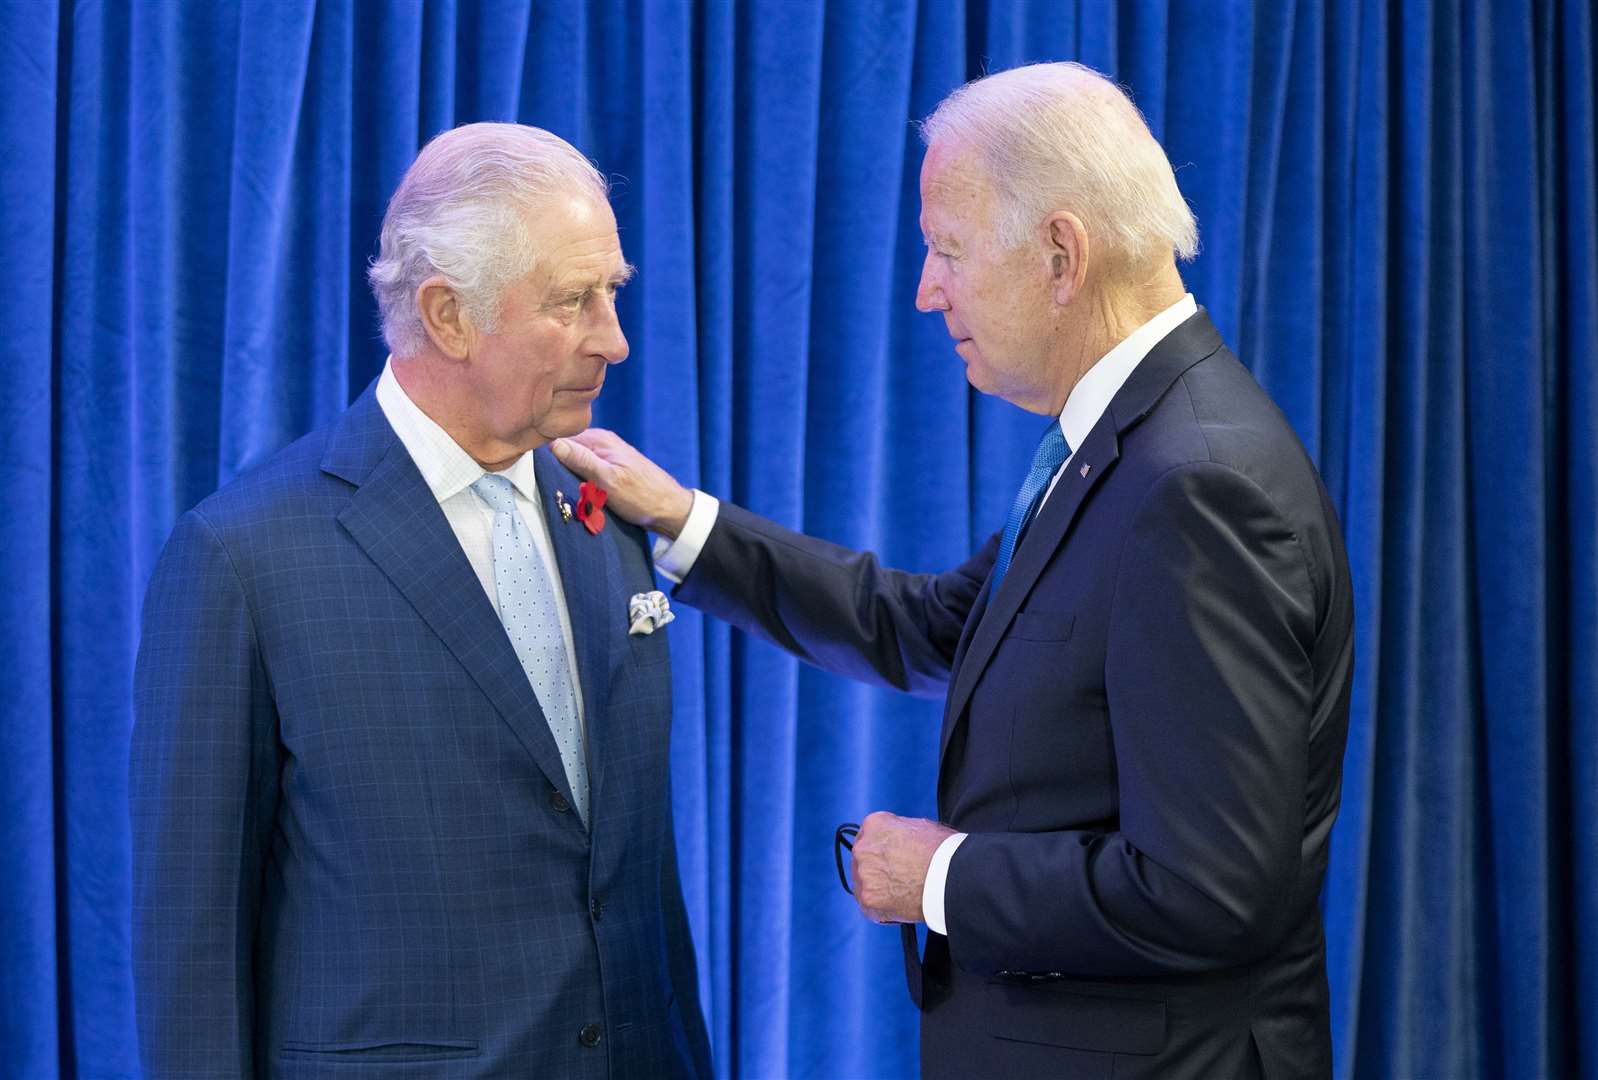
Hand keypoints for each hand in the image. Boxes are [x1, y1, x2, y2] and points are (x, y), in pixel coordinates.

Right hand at [550, 429, 694, 538]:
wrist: (670, 510)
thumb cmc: (642, 497)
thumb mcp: (608, 480)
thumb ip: (581, 460)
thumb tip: (553, 443)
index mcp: (599, 439)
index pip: (560, 438)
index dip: (546, 455)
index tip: (540, 473)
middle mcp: (602, 441)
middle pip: (566, 450)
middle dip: (559, 469)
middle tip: (561, 488)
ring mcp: (607, 454)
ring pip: (575, 463)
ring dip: (571, 479)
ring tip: (576, 494)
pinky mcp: (610, 467)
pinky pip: (586, 472)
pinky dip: (583, 483)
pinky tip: (585, 494)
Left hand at [849, 811, 955, 924]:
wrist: (953, 877)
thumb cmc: (943, 851)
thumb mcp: (919, 826)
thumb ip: (898, 832)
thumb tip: (895, 842)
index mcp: (874, 825)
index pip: (870, 836)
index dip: (884, 848)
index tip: (893, 858)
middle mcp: (862, 848)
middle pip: (863, 860)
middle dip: (877, 867)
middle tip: (898, 877)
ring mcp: (863, 875)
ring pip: (864, 884)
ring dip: (879, 888)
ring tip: (903, 892)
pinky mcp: (868, 900)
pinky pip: (871, 907)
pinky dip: (883, 909)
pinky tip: (901, 904)